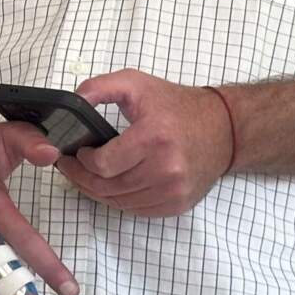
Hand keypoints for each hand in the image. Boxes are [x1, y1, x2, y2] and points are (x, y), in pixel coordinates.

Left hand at [58, 69, 232, 216]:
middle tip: (70, 168)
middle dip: (81, 179)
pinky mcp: (179, 204)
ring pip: (119, 202)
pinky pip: (137, 210)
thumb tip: (73, 100)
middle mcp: (166, 169)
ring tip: (86, 177)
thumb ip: (100, 87)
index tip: (76, 152)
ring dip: (97, 192)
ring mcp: (174, 190)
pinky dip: (119, 201)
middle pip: (108, 187)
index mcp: (154, 138)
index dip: (82, 161)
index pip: (103, 164)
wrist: (224, 129)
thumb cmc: (177, 106)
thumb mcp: (136, 83)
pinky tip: (110, 187)